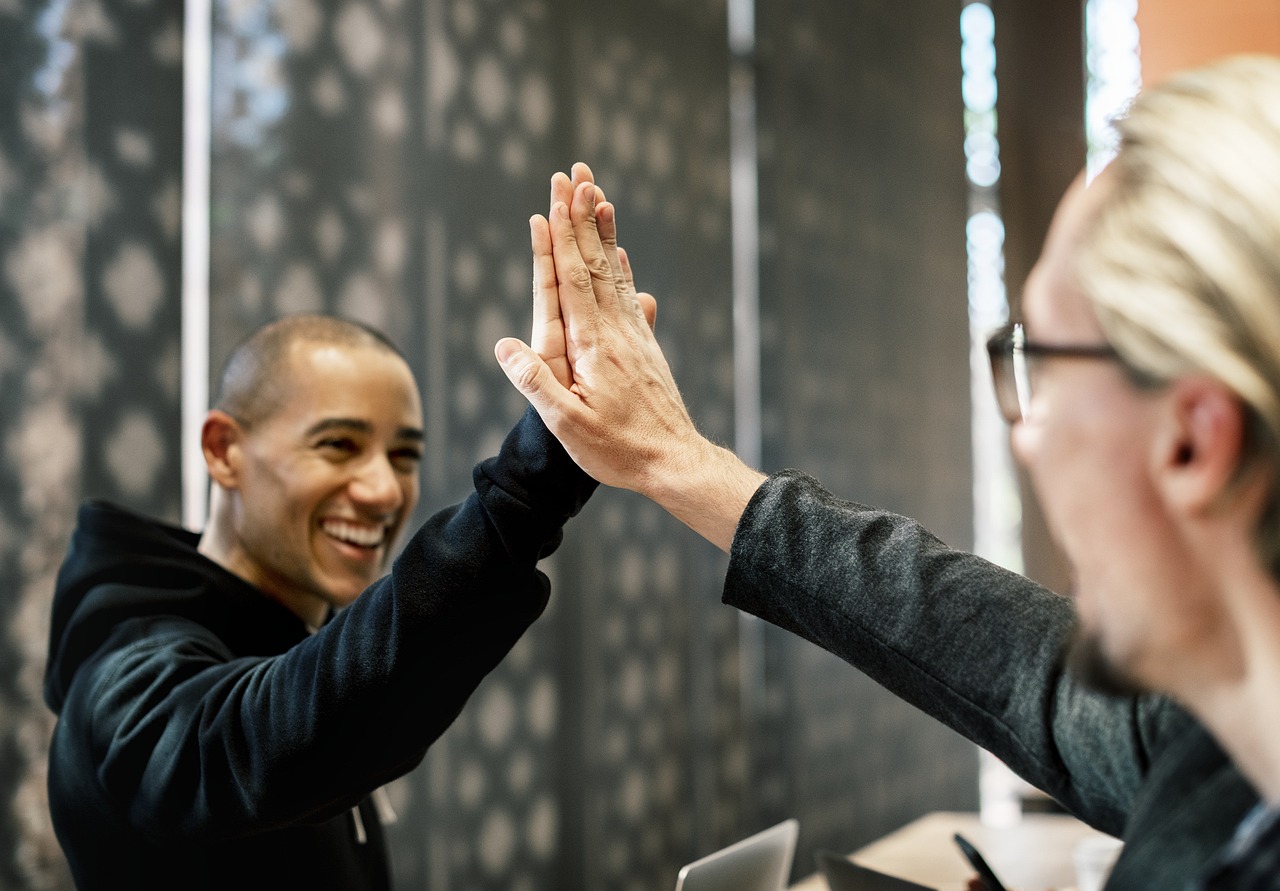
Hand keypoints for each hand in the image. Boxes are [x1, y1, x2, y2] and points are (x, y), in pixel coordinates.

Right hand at [496, 165, 764, 551]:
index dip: (559, 238)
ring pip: (615, 272)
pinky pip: (631, 297)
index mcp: (592, 345)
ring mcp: (634, 336)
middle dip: (580, 217)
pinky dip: (623, 268)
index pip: (571, 279)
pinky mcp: (645, 347)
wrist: (675, 462)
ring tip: (599, 194)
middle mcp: (615, 330)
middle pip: (594, 262)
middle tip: (575, 173)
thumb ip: (537, 384)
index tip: (552, 199)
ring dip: (603, 232)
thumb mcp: (568, 426)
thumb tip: (503, 345)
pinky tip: (622, 254)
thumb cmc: (619, 450)